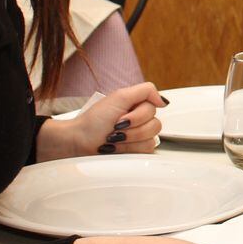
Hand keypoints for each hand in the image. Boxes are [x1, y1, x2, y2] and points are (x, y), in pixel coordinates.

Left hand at [37, 81, 165, 161]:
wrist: (79, 142)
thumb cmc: (93, 121)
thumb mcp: (119, 97)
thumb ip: (146, 91)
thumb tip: (163, 100)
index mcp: (137, 105)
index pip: (154, 107)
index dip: (138, 115)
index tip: (120, 116)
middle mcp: (140, 120)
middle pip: (155, 125)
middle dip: (132, 128)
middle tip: (115, 128)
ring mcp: (139, 137)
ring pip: (151, 139)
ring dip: (129, 140)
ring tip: (113, 139)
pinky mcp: (136, 152)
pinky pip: (146, 151)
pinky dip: (128, 149)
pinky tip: (116, 148)